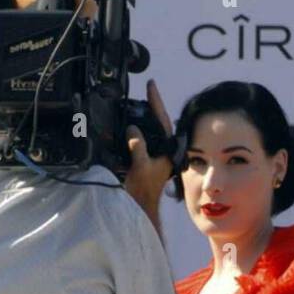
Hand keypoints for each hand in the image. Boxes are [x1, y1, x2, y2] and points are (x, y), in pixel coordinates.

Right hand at [123, 79, 174, 218]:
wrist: (141, 208)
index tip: (151, 84)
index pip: (163, 119)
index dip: (156, 100)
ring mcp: (156, 155)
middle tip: (142, 93)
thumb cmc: (144, 191)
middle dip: (148, 107)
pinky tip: (126, 127)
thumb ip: (138, 146)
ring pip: (148, 131)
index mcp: (167, 149)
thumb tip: (132, 129)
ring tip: (132, 106)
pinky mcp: (147, 160)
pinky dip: (133, 132)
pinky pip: (140, 140)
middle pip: (156, 122)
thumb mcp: (140, 166)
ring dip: (140, 119)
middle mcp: (163, 150)